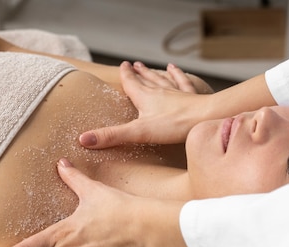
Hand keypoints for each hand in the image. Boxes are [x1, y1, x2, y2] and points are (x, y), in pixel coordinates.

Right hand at [79, 61, 209, 148]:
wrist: (205, 117)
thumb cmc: (173, 125)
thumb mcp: (138, 133)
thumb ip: (112, 136)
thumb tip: (83, 139)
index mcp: (145, 98)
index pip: (131, 83)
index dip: (125, 75)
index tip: (122, 65)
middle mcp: (160, 91)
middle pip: (146, 80)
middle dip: (138, 73)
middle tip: (133, 64)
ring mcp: (177, 93)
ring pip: (162, 79)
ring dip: (154, 73)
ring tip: (149, 66)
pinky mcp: (192, 97)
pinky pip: (183, 82)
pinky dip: (178, 75)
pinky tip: (175, 69)